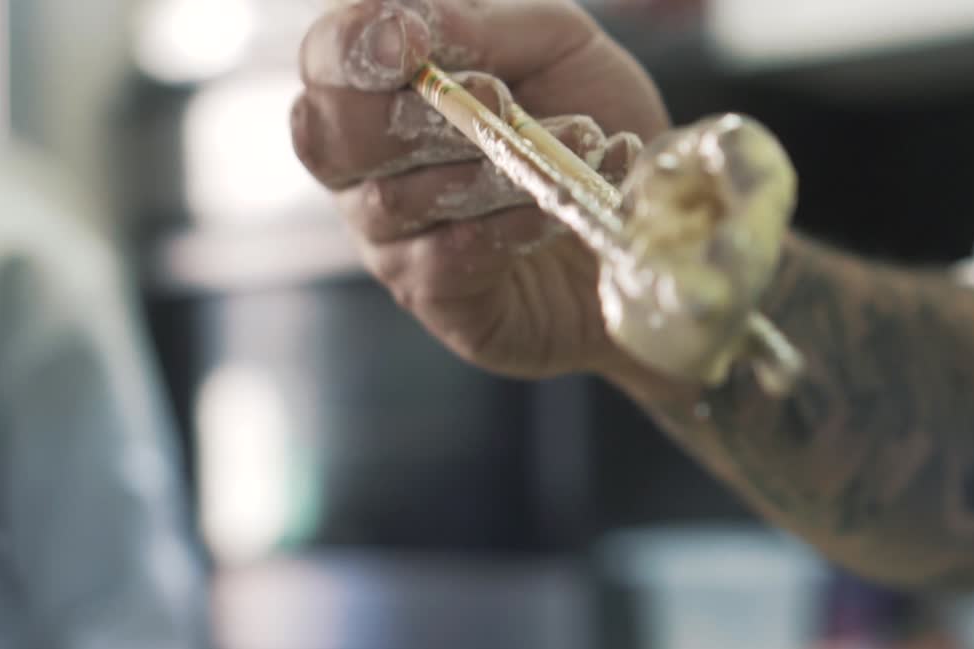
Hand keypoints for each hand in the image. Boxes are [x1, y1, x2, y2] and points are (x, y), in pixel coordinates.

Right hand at [292, 0, 670, 378]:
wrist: (648, 219)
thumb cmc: (587, 119)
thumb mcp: (554, 45)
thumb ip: (479, 27)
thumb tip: (410, 24)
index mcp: (379, 84)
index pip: (325, 59)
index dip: (350, 49)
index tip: (407, 42)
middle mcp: (363, 164)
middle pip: (331, 137)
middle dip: (420, 114)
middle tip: (501, 98)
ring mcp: (389, 237)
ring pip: (400, 200)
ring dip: (495, 166)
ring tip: (580, 143)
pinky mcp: (435, 296)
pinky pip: (451, 257)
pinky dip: (515, 222)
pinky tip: (563, 204)